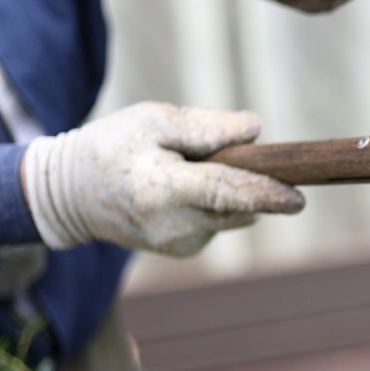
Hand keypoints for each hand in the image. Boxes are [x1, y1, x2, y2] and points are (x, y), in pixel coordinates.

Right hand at [22, 102, 303, 256]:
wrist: (71, 195)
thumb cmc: (112, 147)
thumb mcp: (152, 120)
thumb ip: (206, 127)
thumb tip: (255, 130)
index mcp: (162, 189)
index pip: (225, 192)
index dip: (266, 193)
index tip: (298, 198)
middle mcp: (173, 225)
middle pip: (238, 206)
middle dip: (252, 183)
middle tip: (227, 155)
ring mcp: (178, 243)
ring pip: (231, 214)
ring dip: (228, 192)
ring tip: (185, 171)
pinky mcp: (183, 250)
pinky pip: (218, 222)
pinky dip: (213, 204)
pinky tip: (180, 191)